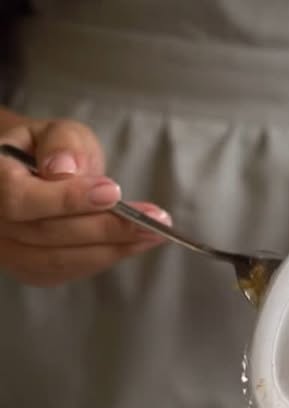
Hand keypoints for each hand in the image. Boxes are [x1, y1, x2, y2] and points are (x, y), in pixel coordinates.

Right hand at [0, 117, 169, 285]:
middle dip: (104, 227)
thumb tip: (65, 169)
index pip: (19, 197)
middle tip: (151, 221)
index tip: (112, 193)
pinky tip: (132, 244)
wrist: (31, 177)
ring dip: (111, 248)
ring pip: (58, 259)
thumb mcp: (54, 131)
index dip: (66, 199)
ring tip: (152, 234)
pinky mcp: (29, 270)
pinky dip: (103, 257)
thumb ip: (63, 143)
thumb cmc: (44, 153)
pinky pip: (67, 271)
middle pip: (45, 234)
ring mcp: (7, 251)